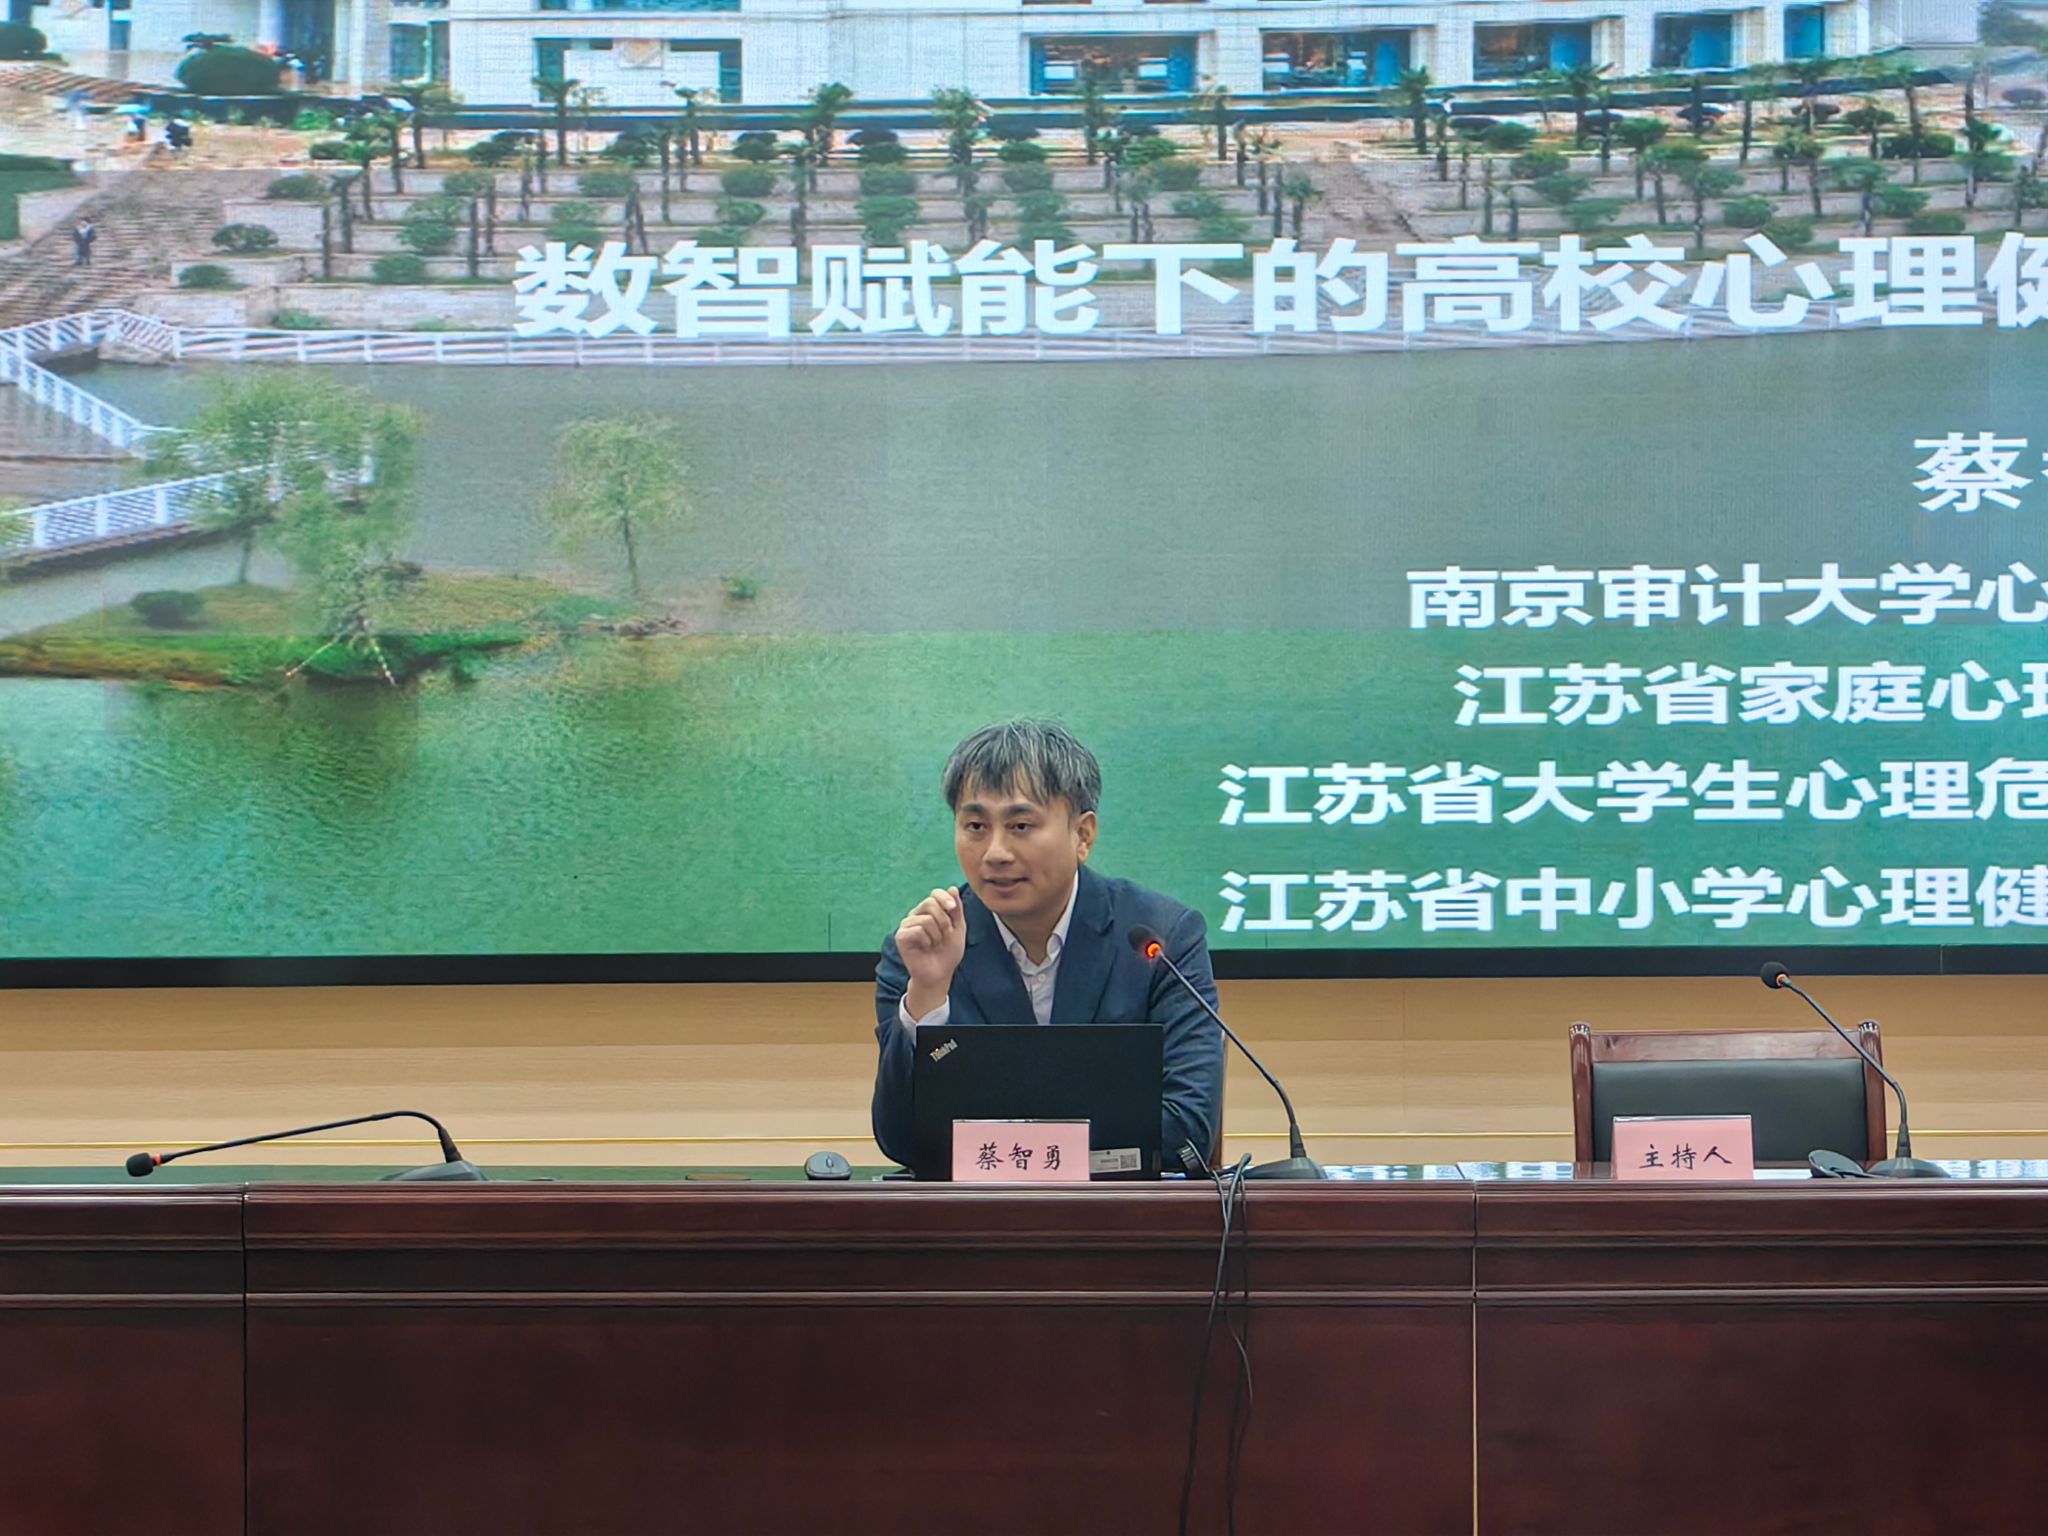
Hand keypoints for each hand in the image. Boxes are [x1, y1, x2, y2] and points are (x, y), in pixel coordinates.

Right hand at [896, 886, 965, 1019]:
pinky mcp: (901, 936)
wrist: (939, 974)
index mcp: (930, 911)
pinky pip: (918, 930)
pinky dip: (927, 941)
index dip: (944, 898)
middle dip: (944, 921)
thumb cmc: (948, 952)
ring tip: (934, 944)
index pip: (935, 894)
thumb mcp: (958, 928)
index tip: (953, 908)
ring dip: (937, 935)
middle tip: (944, 936)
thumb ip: (956, 909)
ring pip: (926, 919)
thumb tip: (952, 888)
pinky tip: (925, 948)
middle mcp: (917, 914)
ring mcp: (907, 924)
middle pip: (931, 903)